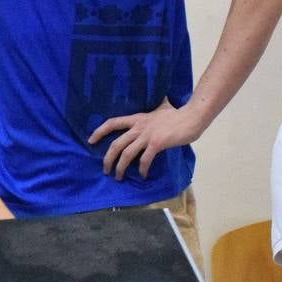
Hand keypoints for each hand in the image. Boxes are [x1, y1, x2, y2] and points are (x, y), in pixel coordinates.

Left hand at [88, 98, 203, 180]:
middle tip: (105, 169)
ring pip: (126, 154)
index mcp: (137, 118)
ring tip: (118, 177)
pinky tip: (143, 175)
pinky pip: (144, 160)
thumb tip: (157, 105)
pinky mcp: (157, 143)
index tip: (90, 140)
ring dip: (120, 168)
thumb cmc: (178, 114)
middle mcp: (139, 127)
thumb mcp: (161, 108)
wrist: (191, 117)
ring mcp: (147, 135)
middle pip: (116, 144)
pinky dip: (142, 169)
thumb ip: (154, 110)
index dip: (99, 131)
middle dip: (107, 159)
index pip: (112, 122)